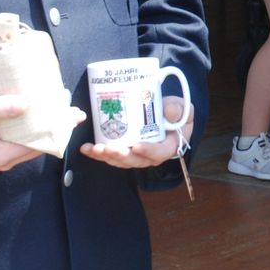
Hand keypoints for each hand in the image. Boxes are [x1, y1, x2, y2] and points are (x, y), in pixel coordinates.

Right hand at [0, 91, 69, 170]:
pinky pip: (28, 140)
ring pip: (36, 143)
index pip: (36, 145)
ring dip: (51, 128)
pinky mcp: (5, 148)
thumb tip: (25, 105)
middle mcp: (5, 160)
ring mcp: (5, 155)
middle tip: (75, 112)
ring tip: (68, 111)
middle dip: (58, 129)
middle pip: (40, 146)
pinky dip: (40, 128)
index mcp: (0, 155)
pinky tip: (50, 115)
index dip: (55, 131)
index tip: (68, 116)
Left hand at [80, 96, 194, 168]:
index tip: (137, 146)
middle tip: (109, 148)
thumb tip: (169, 111)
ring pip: (120, 161)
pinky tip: (86, 149)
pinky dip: (98, 154)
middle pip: (135, 161)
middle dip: (121, 156)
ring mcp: (136, 155)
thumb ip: (177, 109)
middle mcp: (150, 155)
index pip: (159, 153)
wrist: (166, 116)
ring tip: (94, 149)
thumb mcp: (182, 109)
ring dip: (106, 156)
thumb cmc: (176, 115)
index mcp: (167, 147)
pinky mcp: (124, 151)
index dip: (148, 151)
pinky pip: (111, 156)